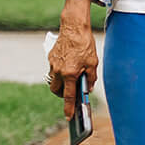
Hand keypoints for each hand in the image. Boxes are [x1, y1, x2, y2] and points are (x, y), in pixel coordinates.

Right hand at [48, 0, 98, 118]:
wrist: (74, 27)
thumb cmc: (85, 45)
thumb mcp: (93, 63)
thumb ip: (91, 78)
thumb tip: (88, 88)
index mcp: (70, 74)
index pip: (68, 96)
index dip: (68, 108)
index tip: (68, 117)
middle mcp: (59, 71)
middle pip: (56, 90)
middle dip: (62, 95)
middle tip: (70, 93)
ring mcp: (52, 64)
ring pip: (53, 80)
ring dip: (60, 83)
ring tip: (71, 78)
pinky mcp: (50, 57)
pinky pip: (53, 69)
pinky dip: (59, 71)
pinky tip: (69, 65)